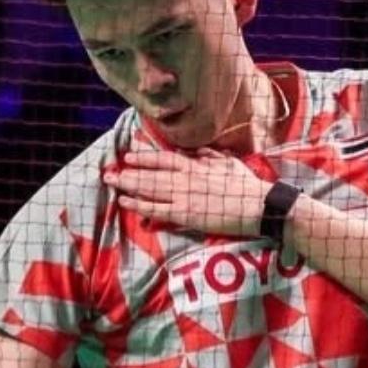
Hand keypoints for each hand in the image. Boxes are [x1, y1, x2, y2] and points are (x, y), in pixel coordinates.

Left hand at [103, 149, 269, 236]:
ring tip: (111, 182)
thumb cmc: (247, 186)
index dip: (145, 157)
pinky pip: (157, 209)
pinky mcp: (186, 214)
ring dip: (129, 185)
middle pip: (151, 173)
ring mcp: (184, 196)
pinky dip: (139, 205)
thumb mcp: (229, 164)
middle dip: (128, 172)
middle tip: (108, 171)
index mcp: (197, 165)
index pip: (165, 159)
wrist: (259, 205)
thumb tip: (198, 153)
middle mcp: (186, 178)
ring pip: (150, 189)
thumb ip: (211, 157)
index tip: (129, 155)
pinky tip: (125, 202)